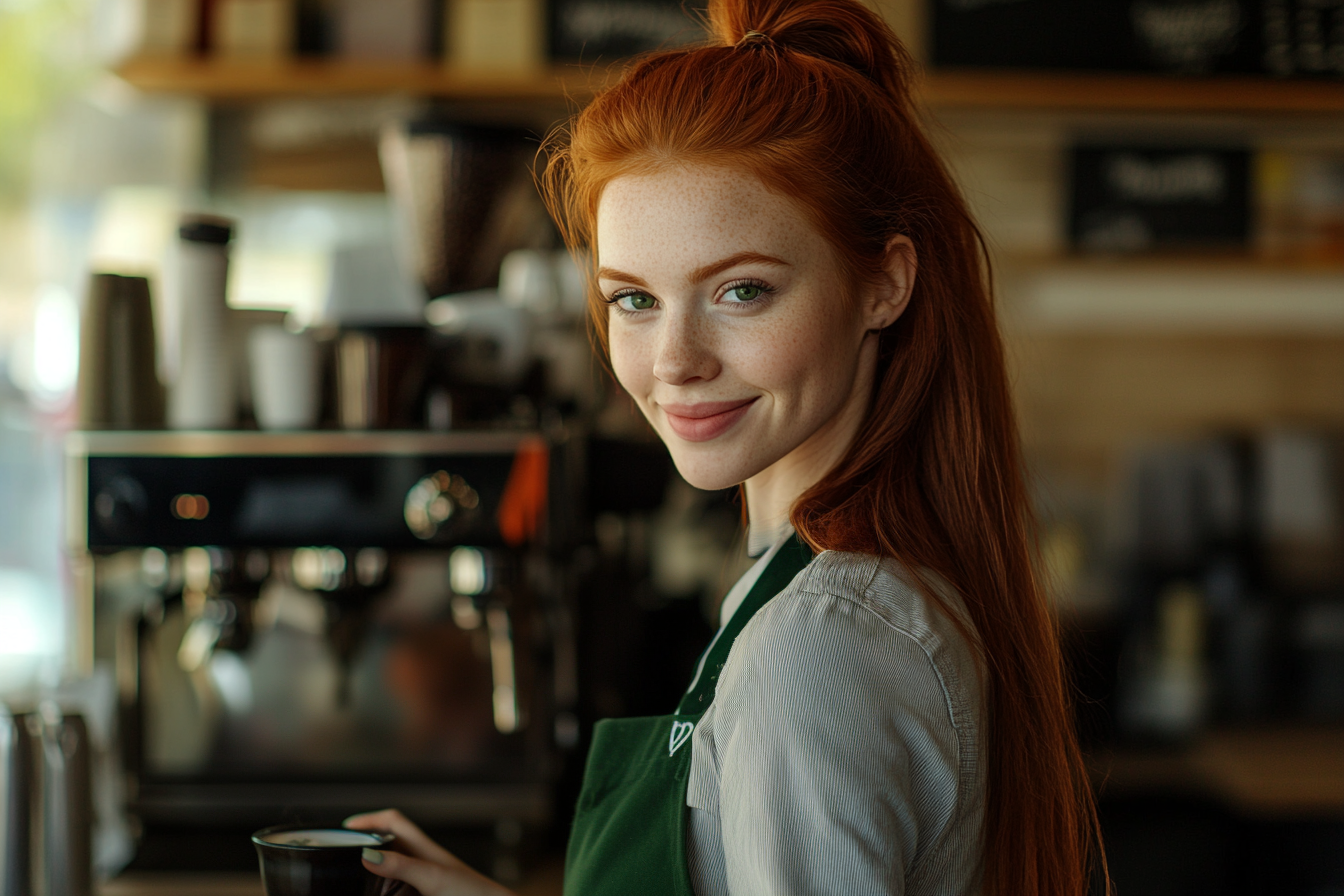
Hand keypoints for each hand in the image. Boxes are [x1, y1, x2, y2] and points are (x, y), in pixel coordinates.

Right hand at [345, 808, 515, 895]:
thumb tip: (367, 855)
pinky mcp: (425, 893)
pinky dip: (385, 887)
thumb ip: (401, 866)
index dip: (370, 819)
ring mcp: (424, 878)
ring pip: (393, 865)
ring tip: (353, 875)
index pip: (393, 821)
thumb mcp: (432, 877)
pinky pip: (399, 886)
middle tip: (343, 852)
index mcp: (423, 847)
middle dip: (366, 842)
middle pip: (389, 841)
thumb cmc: (471, 892)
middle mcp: (422, 860)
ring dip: (374, 866)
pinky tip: (378, 893)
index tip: (346, 826)